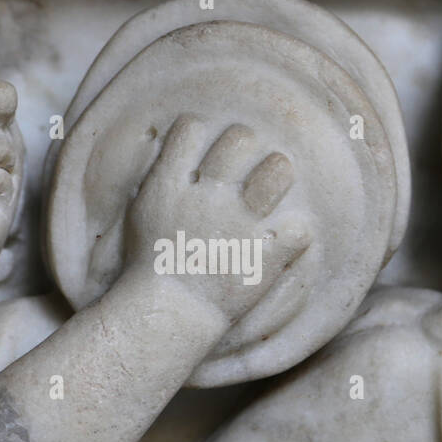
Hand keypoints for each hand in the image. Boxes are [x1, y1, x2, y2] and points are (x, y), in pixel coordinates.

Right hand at [124, 114, 310, 324]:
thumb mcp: (143, 213)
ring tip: (274, 188)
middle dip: (247, 145)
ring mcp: (238, 227)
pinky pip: (298, 229)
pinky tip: (284, 238)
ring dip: (279, 174)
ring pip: (278, 170)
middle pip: (241, 139)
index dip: (199, 131)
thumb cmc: (152, 264)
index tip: (204, 150)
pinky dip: (295, 233)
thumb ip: (162, 179)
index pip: (190, 128)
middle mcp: (207, 199)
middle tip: (246, 165)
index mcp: (170, 186)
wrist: (167, 313)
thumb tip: (177, 151)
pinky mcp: (263, 257)